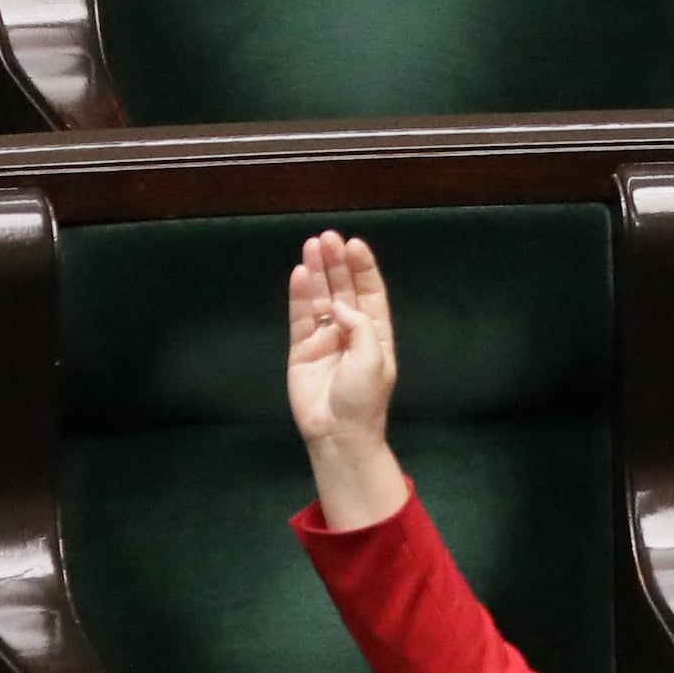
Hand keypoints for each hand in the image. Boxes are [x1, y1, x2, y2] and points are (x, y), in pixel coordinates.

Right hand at [284, 232, 411, 532]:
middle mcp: (350, 331)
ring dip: (317, 272)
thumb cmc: (363, 398)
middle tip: (329, 238)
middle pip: (343, 289)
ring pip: (320, 298)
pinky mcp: (301, 350)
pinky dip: (299, 296)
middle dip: (337, 264)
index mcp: (375, 333)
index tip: (355, 244)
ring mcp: (324, 339)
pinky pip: (300, 318)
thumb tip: (339, 306)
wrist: (338, 434)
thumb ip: (359, 326)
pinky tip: (299, 274)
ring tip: (312, 246)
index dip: (363, 268)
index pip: (370, 292)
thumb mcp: (374, 358)